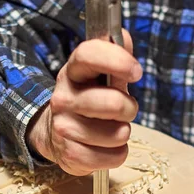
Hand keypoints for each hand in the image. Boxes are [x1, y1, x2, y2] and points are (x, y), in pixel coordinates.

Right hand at [26, 30, 141, 175]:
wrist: (56, 133)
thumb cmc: (89, 99)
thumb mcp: (101, 75)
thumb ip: (115, 56)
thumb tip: (123, 36)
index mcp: (73, 72)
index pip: (88, 54)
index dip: (117, 60)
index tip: (136, 72)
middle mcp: (63, 98)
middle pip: (112, 103)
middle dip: (129, 108)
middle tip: (125, 110)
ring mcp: (64, 128)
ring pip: (117, 134)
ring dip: (123, 132)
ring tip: (112, 129)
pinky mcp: (70, 155)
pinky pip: (114, 157)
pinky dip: (118, 154)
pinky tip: (105, 147)